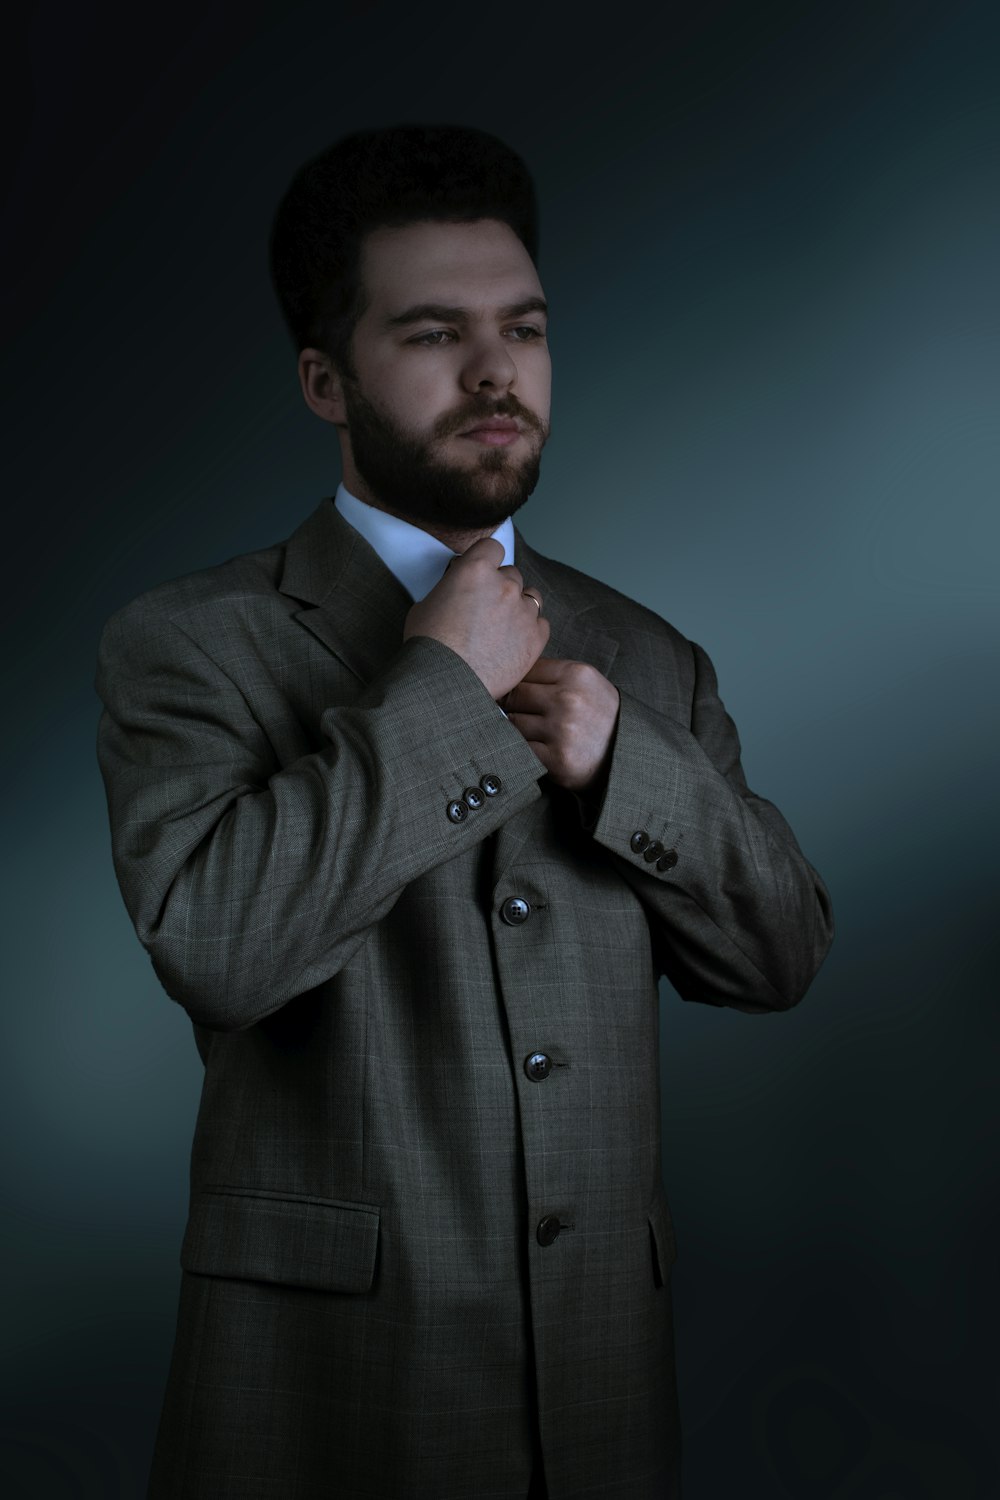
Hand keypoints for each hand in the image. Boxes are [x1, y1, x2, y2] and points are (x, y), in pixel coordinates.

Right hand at [403, 538, 549, 700]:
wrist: (446, 684)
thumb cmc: (429, 647)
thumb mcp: (425, 605)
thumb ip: (449, 589)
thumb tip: (455, 591)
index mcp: (475, 569)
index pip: (492, 547)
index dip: (486, 559)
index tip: (482, 571)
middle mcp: (504, 585)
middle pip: (512, 574)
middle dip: (500, 586)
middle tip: (486, 608)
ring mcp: (523, 611)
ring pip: (530, 597)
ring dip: (519, 606)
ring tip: (501, 627)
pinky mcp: (535, 638)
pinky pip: (541, 624)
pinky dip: (530, 630)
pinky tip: (514, 642)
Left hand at [503, 657, 620, 791]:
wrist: (625, 756)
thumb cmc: (598, 715)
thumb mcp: (584, 682)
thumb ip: (550, 673)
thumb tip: (504, 675)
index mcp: (575, 674)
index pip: (523, 670)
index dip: (516, 682)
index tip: (519, 693)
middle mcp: (568, 699)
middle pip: (514, 695)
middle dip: (514, 705)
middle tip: (525, 714)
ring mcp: (562, 730)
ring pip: (513, 722)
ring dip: (518, 729)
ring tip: (537, 732)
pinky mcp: (556, 758)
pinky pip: (520, 748)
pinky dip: (524, 750)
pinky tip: (540, 748)